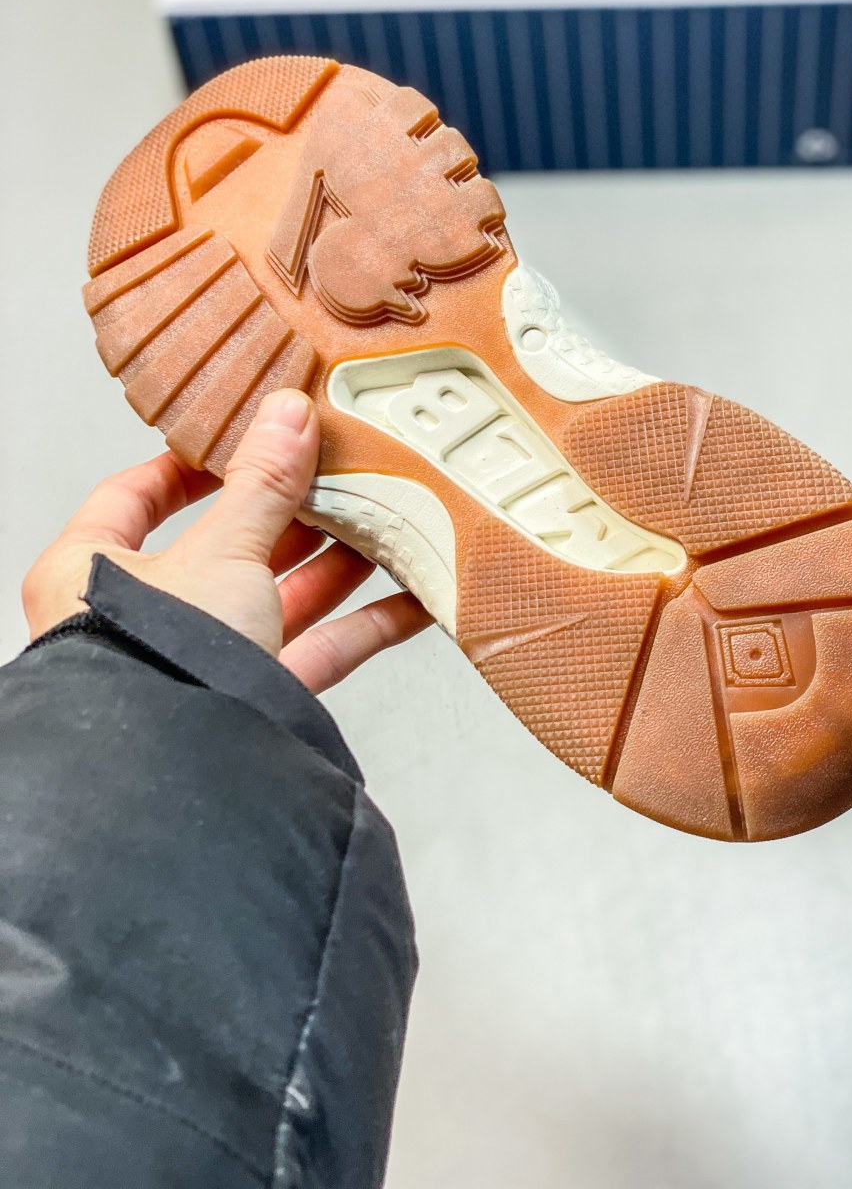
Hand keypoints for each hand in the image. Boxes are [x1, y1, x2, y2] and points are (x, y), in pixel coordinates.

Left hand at [21, 389, 431, 692]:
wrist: (187, 779)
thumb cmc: (159, 664)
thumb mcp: (219, 550)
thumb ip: (262, 485)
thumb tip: (288, 415)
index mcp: (96, 571)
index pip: (135, 497)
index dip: (191, 465)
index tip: (246, 439)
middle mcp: (147, 617)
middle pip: (227, 544)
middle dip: (293, 510)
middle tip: (340, 471)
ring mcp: (204, 661)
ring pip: (279, 597)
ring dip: (338, 561)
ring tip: (388, 518)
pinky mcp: (256, 699)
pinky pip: (318, 650)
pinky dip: (365, 624)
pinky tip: (412, 597)